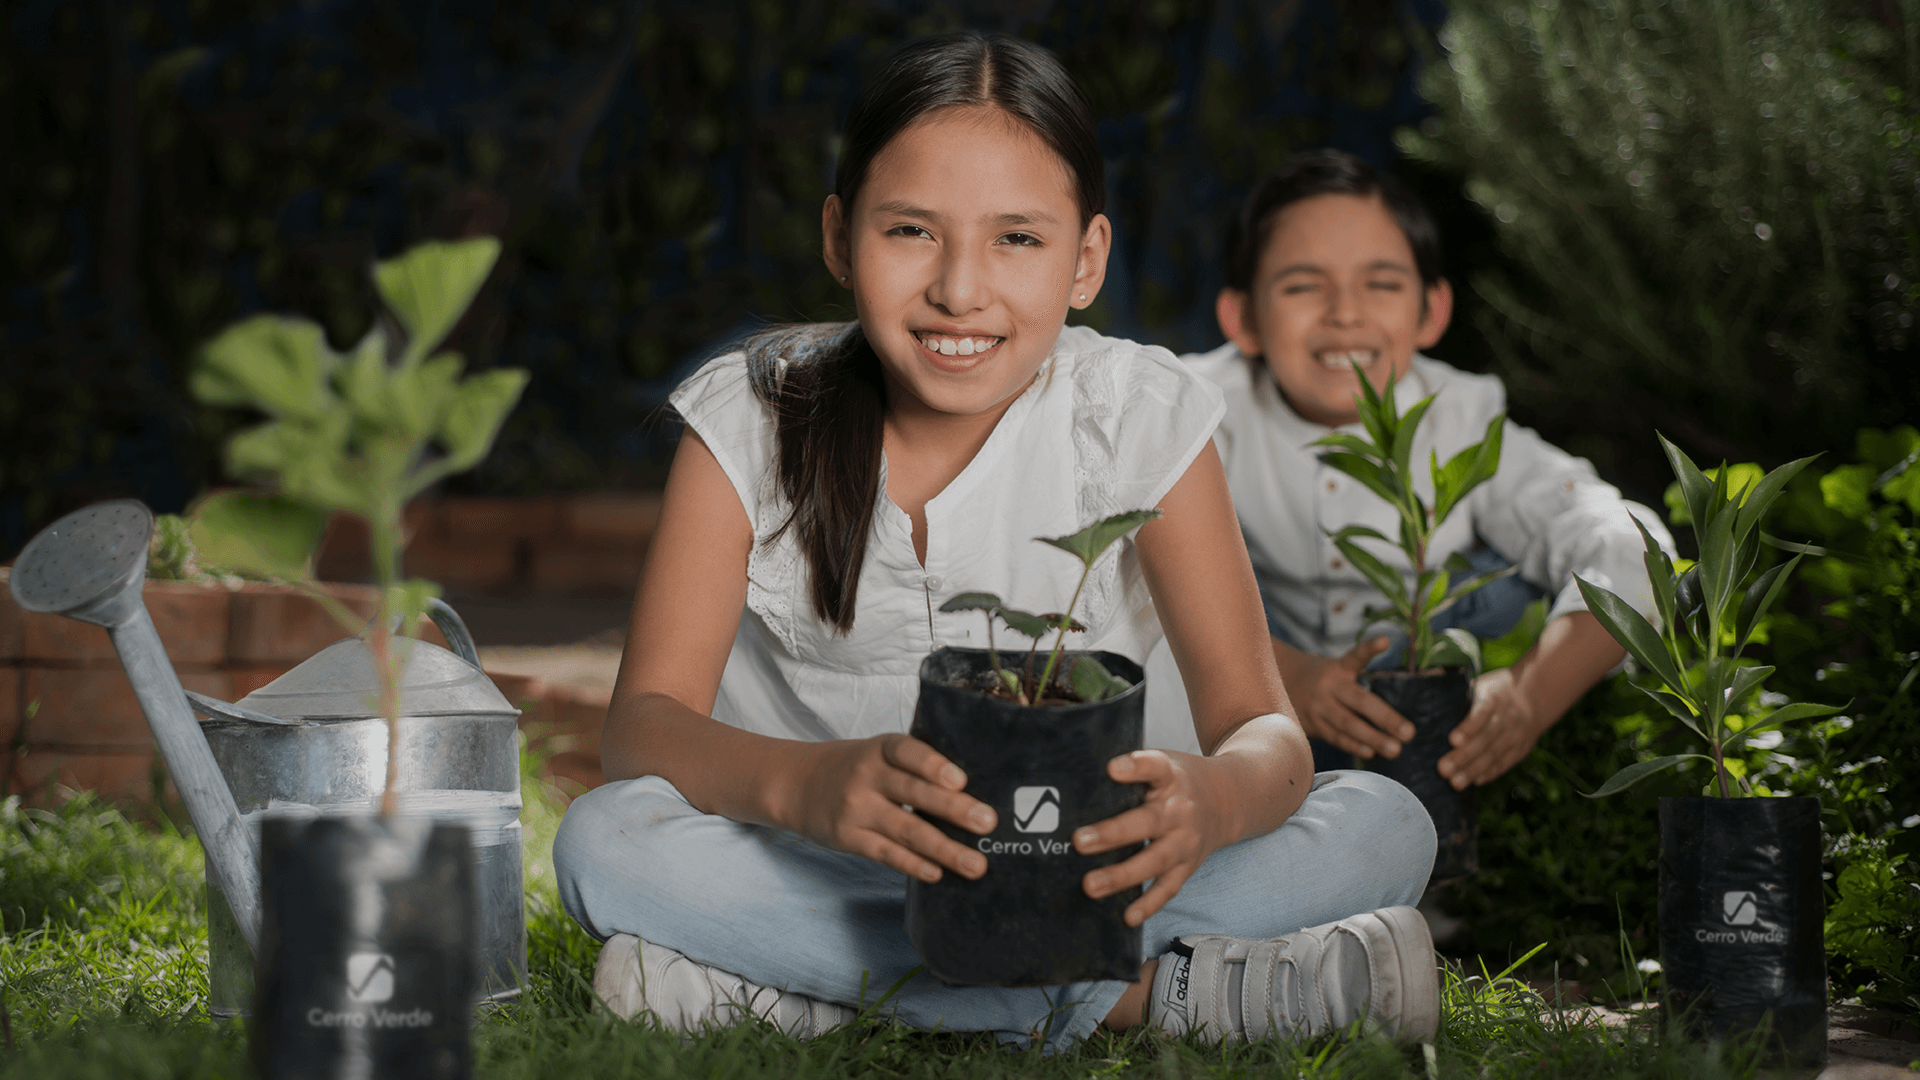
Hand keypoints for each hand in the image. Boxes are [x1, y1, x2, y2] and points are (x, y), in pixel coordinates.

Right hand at [787, 734, 996, 882]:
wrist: (796, 783)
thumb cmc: (854, 768)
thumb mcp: (878, 753)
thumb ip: (915, 766)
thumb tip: (972, 794)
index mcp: (881, 749)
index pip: (907, 752)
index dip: (933, 765)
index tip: (960, 780)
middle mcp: (867, 776)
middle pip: (915, 794)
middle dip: (954, 810)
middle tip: (988, 823)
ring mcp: (856, 809)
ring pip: (906, 831)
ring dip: (945, 849)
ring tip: (976, 864)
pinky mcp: (848, 838)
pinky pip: (886, 854)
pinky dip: (914, 864)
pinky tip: (937, 873)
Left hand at [1071, 751, 1228, 927]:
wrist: (1229, 800)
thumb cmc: (1177, 781)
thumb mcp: (1162, 764)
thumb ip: (1130, 772)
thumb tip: (1076, 784)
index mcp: (1170, 776)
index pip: (1155, 767)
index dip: (1136, 767)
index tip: (1112, 768)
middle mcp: (1180, 810)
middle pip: (1147, 822)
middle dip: (1112, 833)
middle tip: (1079, 841)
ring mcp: (1185, 841)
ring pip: (1154, 860)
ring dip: (1121, 875)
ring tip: (1090, 885)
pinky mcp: (1187, 866)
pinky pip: (1167, 888)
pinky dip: (1148, 904)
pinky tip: (1126, 917)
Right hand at [1271, 636, 1414, 759]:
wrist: (1279, 686)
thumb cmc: (1325, 682)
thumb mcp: (1338, 672)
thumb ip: (1361, 688)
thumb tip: (1394, 717)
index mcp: (1339, 668)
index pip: (1356, 656)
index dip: (1369, 649)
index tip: (1385, 641)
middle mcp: (1329, 686)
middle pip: (1359, 701)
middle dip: (1385, 718)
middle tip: (1409, 732)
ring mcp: (1319, 706)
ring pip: (1348, 724)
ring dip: (1372, 738)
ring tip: (1395, 749)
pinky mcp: (1312, 724)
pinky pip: (1335, 737)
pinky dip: (1353, 745)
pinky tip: (1370, 752)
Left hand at [1438, 667, 1545, 788]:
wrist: (1534, 702)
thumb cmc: (1496, 693)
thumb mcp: (1484, 687)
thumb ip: (1466, 697)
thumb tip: (1434, 706)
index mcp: (1496, 700)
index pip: (1481, 715)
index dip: (1468, 728)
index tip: (1452, 740)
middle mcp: (1508, 719)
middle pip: (1485, 740)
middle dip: (1464, 756)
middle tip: (1443, 769)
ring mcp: (1516, 737)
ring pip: (1493, 755)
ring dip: (1473, 770)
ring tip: (1455, 783)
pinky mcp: (1519, 750)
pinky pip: (1504, 763)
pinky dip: (1490, 773)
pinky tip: (1475, 782)